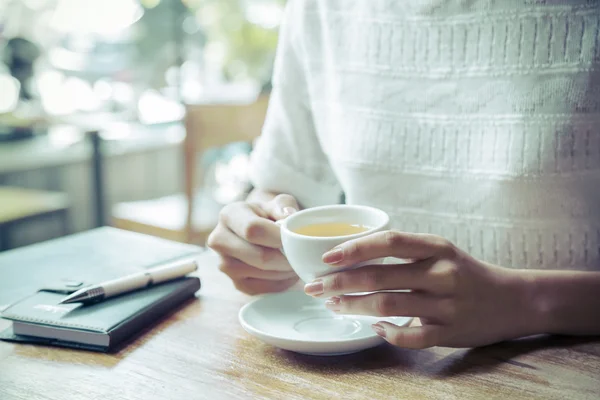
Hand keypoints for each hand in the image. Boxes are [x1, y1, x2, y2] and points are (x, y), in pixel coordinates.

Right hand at [207, 193, 299, 294]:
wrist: (257, 230)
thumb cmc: (269, 214)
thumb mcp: (277, 202)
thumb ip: (284, 206)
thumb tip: (289, 216)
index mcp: (229, 214)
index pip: (253, 230)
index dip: (278, 237)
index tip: (296, 238)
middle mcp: (219, 240)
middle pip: (259, 256)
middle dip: (286, 257)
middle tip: (303, 255)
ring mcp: (224, 264)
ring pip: (263, 274)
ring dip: (286, 271)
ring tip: (297, 261)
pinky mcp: (236, 283)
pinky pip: (263, 288)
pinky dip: (281, 282)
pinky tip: (289, 272)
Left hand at [303, 231, 534, 348]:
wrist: (514, 300)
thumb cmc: (466, 273)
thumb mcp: (440, 251)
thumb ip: (404, 252)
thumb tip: (352, 254)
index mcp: (437, 247)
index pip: (389, 242)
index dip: (355, 248)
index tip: (326, 257)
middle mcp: (442, 272)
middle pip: (380, 276)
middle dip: (340, 282)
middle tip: (314, 287)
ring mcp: (447, 304)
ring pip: (388, 305)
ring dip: (354, 307)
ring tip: (333, 305)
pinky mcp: (451, 332)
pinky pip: (411, 336)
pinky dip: (387, 333)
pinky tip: (373, 328)